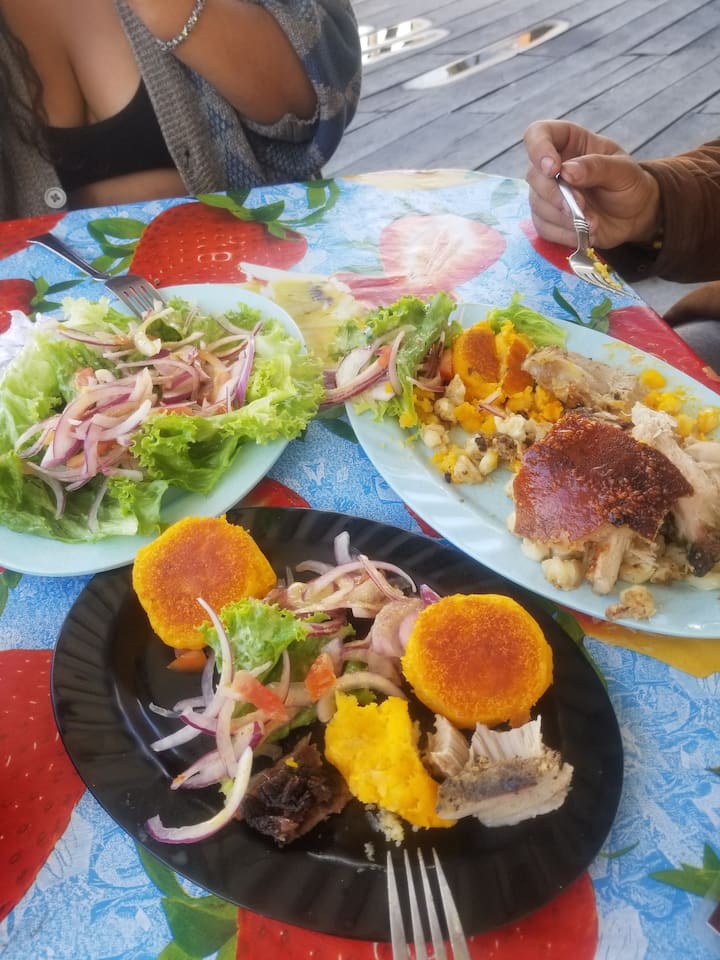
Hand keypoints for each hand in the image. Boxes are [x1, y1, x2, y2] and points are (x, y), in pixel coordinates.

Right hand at [523, 120, 660, 249]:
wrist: (634, 215)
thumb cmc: (629, 184)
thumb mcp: (623, 170)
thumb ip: (597, 167)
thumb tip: (566, 171)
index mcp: (569, 141)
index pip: (538, 134)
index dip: (539, 149)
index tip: (553, 169)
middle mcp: (553, 166)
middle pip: (534, 175)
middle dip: (555, 194)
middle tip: (580, 206)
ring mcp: (547, 194)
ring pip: (537, 205)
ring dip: (564, 217)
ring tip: (592, 222)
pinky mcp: (548, 219)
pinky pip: (544, 228)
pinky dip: (565, 233)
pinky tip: (584, 231)